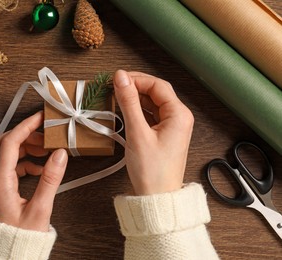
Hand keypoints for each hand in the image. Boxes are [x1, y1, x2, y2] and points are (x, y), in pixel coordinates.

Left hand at [0, 111, 67, 231]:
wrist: (6, 254)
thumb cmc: (20, 237)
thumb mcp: (40, 210)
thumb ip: (50, 180)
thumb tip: (60, 154)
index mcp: (0, 182)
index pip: (9, 143)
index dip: (25, 127)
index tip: (40, 118)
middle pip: (3, 143)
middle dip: (24, 134)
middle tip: (44, 134)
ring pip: (5, 153)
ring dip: (24, 146)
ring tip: (44, 149)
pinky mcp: (0, 187)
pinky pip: (9, 165)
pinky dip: (24, 160)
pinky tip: (38, 167)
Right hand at [113, 70, 193, 194]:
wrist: (157, 198)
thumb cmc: (152, 171)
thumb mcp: (137, 133)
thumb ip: (129, 103)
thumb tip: (121, 78)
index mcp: (179, 115)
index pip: (158, 85)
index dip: (137, 79)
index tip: (117, 79)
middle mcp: (179, 118)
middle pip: (156, 92)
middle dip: (135, 87)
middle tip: (114, 86)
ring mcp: (171, 127)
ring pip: (152, 103)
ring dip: (135, 98)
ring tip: (116, 97)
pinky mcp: (163, 135)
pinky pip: (150, 115)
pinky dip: (137, 110)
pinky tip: (124, 110)